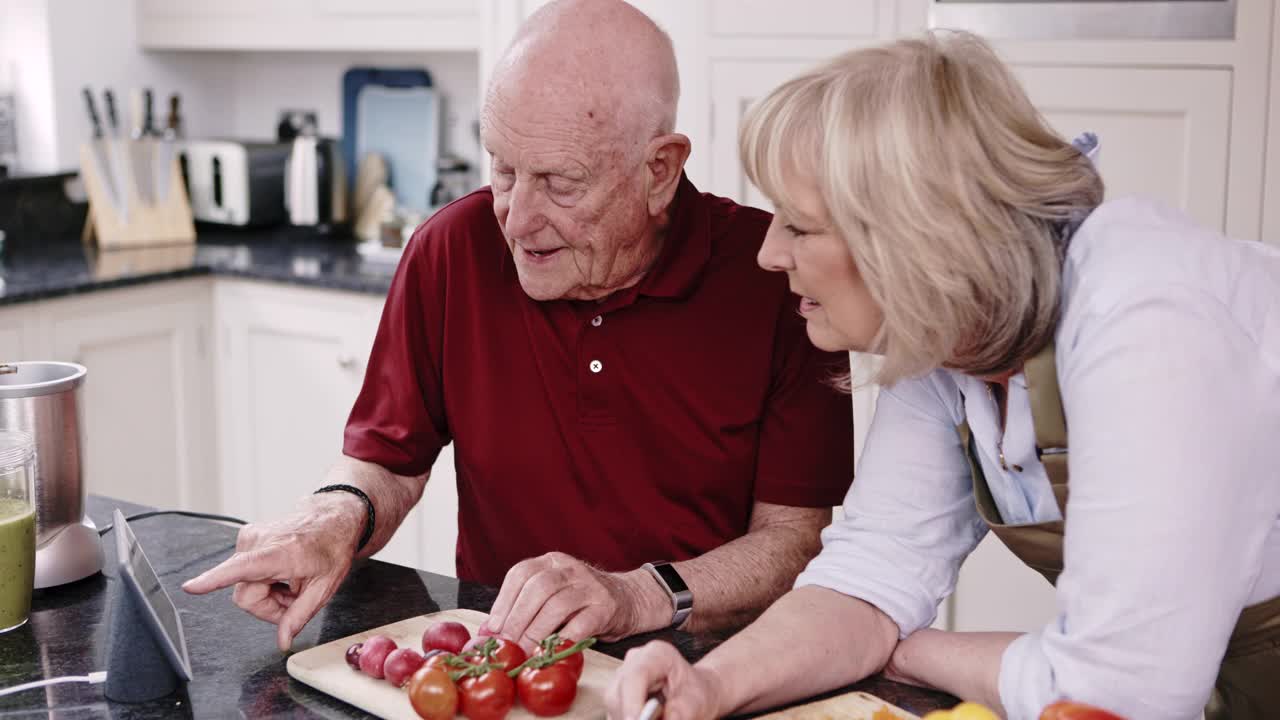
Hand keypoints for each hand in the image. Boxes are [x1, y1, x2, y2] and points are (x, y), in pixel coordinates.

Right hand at [182, 494, 365, 650]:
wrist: (332, 519)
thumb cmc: (331, 548)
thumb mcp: (324, 588)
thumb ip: (299, 616)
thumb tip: (282, 640)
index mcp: (280, 553)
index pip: (241, 569)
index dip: (213, 581)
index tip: (191, 587)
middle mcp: (258, 541)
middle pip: (245, 596)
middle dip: (268, 605)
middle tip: (293, 597)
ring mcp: (250, 537)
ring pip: (244, 586)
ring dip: (267, 592)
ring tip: (291, 581)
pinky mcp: (246, 537)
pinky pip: (245, 573)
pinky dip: (263, 579)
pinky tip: (282, 572)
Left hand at [480, 552, 668, 651]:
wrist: (628, 599)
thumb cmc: (581, 602)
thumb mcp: (552, 594)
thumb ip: (523, 607)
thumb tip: (488, 631)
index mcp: (551, 561)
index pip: (520, 574)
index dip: (503, 602)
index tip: (491, 629)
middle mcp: (570, 568)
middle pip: (537, 589)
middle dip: (517, 620)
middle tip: (506, 646)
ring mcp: (590, 585)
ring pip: (557, 605)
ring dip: (536, 632)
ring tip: (525, 652)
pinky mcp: (606, 606)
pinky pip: (581, 623)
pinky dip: (563, 640)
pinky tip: (552, 651)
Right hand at [607, 641, 723, 719]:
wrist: (696, 691)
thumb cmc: (699, 693)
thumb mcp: (695, 705)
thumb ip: (678, 715)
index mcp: (657, 654)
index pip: (635, 676)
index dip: (632, 702)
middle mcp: (634, 661)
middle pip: (618, 692)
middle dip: (631, 716)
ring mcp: (622, 676)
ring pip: (613, 704)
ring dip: (629, 718)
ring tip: (659, 717)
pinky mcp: (617, 693)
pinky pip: (614, 712)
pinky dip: (628, 719)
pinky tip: (645, 718)